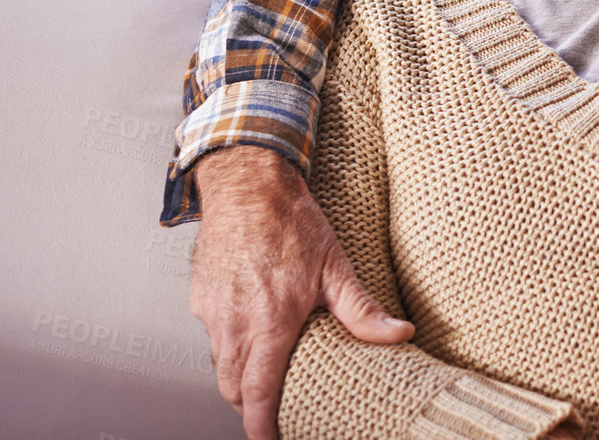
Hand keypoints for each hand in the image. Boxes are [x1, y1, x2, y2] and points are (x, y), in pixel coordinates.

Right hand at [190, 146, 414, 439]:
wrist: (247, 183)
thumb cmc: (290, 221)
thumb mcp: (335, 266)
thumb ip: (362, 310)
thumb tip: (399, 334)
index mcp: (268, 324)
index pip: (257, 395)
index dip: (262, 427)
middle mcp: (233, 324)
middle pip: (233, 388)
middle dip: (251, 405)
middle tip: (275, 407)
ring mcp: (211, 312)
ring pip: (221, 363)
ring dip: (241, 374)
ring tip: (268, 369)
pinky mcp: (199, 297)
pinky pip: (213, 335)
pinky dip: (230, 343)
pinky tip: (252, 328)